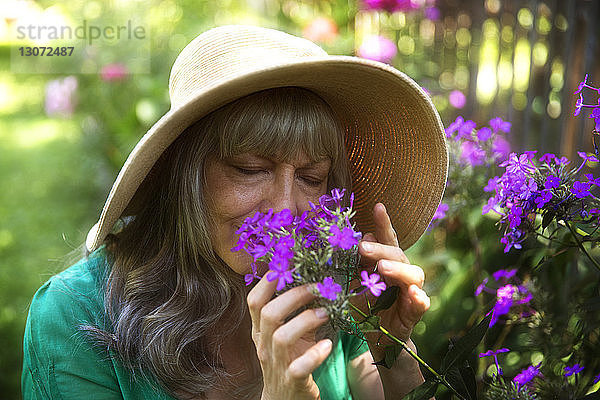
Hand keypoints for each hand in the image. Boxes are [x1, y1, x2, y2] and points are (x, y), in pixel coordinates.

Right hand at [247, 275, 332, 399]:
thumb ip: (294, 311)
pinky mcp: (292, 381)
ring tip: (327, 312)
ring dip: (307, 320)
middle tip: (318, 287)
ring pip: (282, 337)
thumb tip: (311, 278)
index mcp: (260, 330)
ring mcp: (276, 364)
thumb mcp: (287, 333)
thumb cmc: (290, 359)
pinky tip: (328, 346)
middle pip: (269, 314)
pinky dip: (315, 354)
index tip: (288, 264)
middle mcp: (264, 345)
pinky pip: (299, 367)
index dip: (268, 281)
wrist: (286, 399)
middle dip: (295, 296)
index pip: (254, 301)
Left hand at [350, 202, 430, 360]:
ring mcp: (411, 291)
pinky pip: (422, 303)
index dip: (383, 223)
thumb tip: (359, 239)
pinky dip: (419, 298)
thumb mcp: (356, 283)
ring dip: (398, 269)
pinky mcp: (415, 312)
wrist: (378, 338)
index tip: (378, 206)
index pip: (387, 239)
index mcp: (387, 262)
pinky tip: (414, 294)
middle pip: (398, 254)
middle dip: (381, 249)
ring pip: (413, 274)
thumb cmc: (366, 306)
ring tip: (383, 268)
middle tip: (363, 248)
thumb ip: (358, 265)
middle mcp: (402, 272)